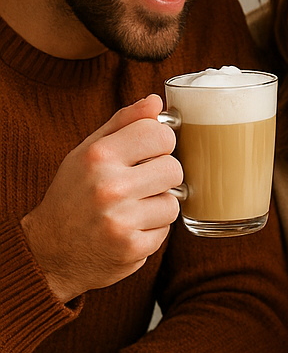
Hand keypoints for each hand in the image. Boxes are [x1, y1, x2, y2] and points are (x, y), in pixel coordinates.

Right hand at [20, 95, 181, 302]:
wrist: (49, 251)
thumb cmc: (73, 195)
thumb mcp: (88, 152)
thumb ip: (123, 123)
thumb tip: (155, 101)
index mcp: (98, 156)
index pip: (159, 133)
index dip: (160, 143)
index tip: (148, 152)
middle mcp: (109, 187)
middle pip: (174, 168)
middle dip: (161, 176)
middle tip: (137, 185)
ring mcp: (121, 220)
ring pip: (173, 201)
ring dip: (158, 206)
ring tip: (131, 209)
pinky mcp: (133, 248)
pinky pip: (167, 230)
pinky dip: (152, 230)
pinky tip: (129, 229)